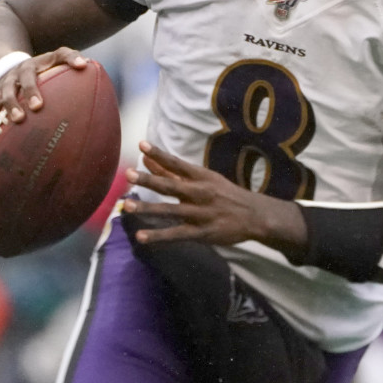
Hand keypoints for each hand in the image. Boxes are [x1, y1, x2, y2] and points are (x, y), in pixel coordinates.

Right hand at [0, 47, 86, 130]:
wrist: (10, 70)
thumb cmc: (44, 74)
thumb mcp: (58, 67)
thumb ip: (74, 69)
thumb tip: (91, 71)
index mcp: (43, 62)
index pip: (61, 54)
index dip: (71, 58)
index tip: (82, 66)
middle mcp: (23, 70)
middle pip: (26, 76)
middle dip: (31, 90)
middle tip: (38, 106)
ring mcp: (8, 82)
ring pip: (7, 92)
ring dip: (11, 105)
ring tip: (18, 119)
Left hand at [121, 141, 298, 248]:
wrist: (255, 216)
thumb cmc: (224, 194)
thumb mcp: (204, 179)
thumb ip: (174, 172)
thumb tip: (149, 160)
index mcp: (201, 177)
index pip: (177, 164)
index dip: (159, 154)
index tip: (142, 145)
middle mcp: (200, 193)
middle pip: (171, 185)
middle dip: (149, 180)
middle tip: (128, 174)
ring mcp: (201, 213)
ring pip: (170, 211)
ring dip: (148, 208)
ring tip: (127, 205)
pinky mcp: (203, 233)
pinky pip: (177, 234)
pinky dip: (159, 236)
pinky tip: (141, 237)